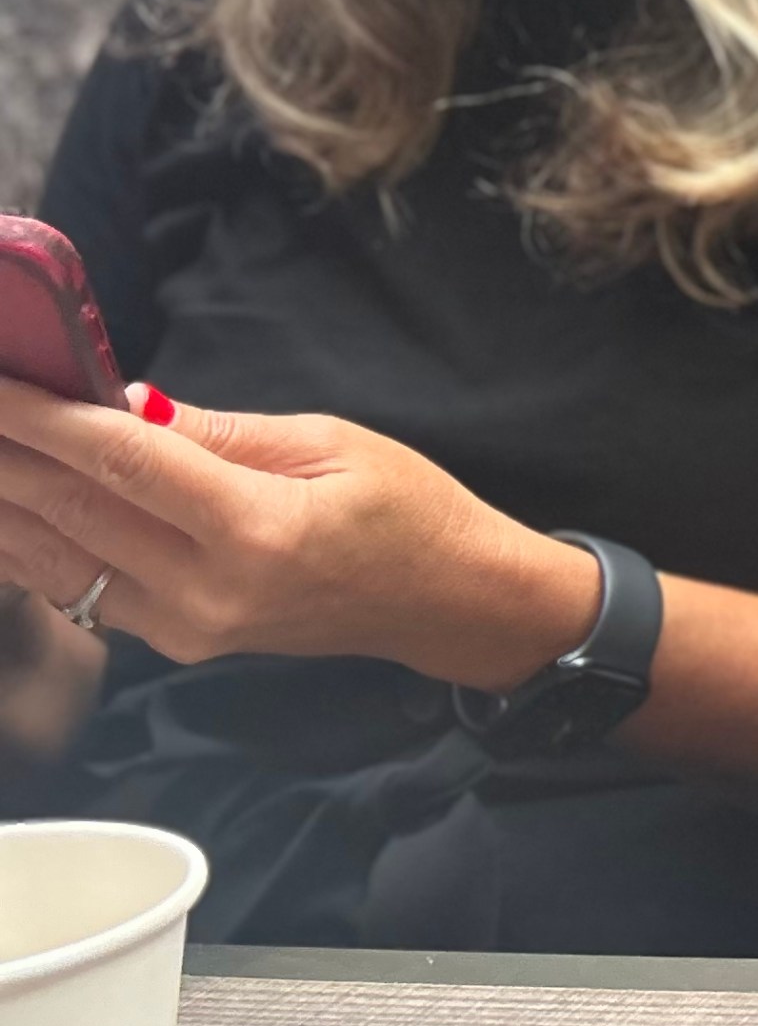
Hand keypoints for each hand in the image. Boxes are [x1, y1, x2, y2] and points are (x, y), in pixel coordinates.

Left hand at [0, 376, 596, 689]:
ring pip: (56, 562)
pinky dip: (32, 544)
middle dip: (8, 456)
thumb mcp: (327, 443)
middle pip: (73, 513)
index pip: (122, 465)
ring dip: (6, 503)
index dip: (45, 419)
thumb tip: (122, 402)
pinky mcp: (174, 641)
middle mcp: (207, 591)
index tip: (1, 384)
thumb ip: (215, 431)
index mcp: (257, 532)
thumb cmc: (409, 512)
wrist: (445, 603)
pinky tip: (10, 507)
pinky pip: (80, 589)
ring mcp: (184, 628)